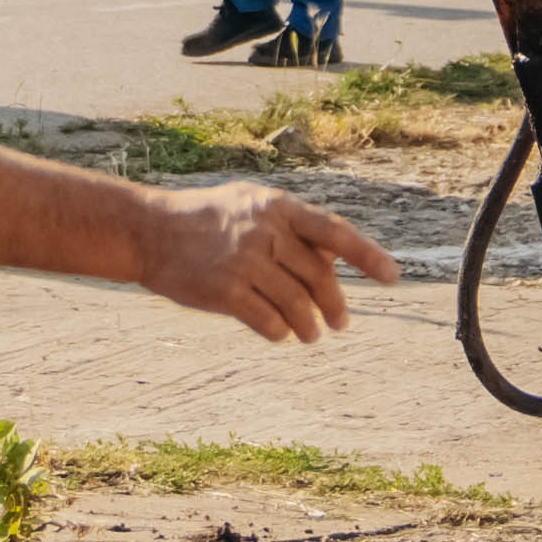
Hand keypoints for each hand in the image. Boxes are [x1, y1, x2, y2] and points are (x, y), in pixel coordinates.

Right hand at [135, 179, 380, 343]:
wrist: (149, 231)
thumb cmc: (208, 219)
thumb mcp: (252, 206)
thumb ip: (294, 227)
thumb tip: (338, 259)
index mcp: (277, 206)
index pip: (334, 231)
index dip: (367, 256)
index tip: (392, 278)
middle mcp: (264, 231)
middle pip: (319, 277)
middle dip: (336, 305)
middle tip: (342, 322)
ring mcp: (243, 262)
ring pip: (297, 305)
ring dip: (310, 326)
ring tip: (312, 335)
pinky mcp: (224, 291)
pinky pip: (268, 323)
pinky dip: (279, 331)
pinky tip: (279, 332)